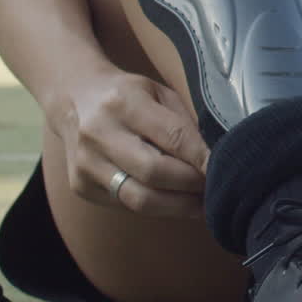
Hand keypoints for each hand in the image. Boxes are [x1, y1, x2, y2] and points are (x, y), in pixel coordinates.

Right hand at [44, 67, 209, 218]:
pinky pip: (127, 206)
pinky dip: (158, 208)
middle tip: (217, 188)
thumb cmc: (128, 95)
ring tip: (204, 205)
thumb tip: (221, 155)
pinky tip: (177, 203)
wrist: (73, 98)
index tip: (227, 168)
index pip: (172, 136)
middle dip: (192, 185)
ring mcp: (85, 164)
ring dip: (179, 207)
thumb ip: (185, 122)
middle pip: (155, 173)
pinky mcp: (81, 187)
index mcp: (123, 102)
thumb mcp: (158, 92)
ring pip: (140, 199)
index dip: (202, 157)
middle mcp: (98, 133)